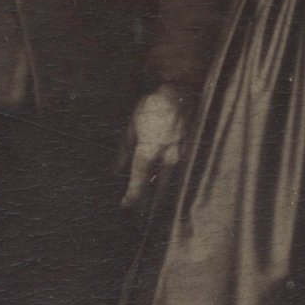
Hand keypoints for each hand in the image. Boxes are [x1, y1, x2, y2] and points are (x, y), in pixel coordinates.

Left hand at [122, 84, 191, 209]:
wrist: (177, 93)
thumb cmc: (150, 108)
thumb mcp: (131, 128)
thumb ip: (124, 153)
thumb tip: (115, 172)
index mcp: (148, 151)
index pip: (139, 182)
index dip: (132, 196)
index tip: (126, 204)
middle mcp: (166, 157)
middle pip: (158, 188)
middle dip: (150, 201)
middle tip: (142, 212)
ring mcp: (180, 155)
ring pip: (170, 181)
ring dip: (161, 193)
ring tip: (154, 203)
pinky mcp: (188, 151)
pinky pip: (179, 171)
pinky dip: (171, 179)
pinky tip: (167, 184)